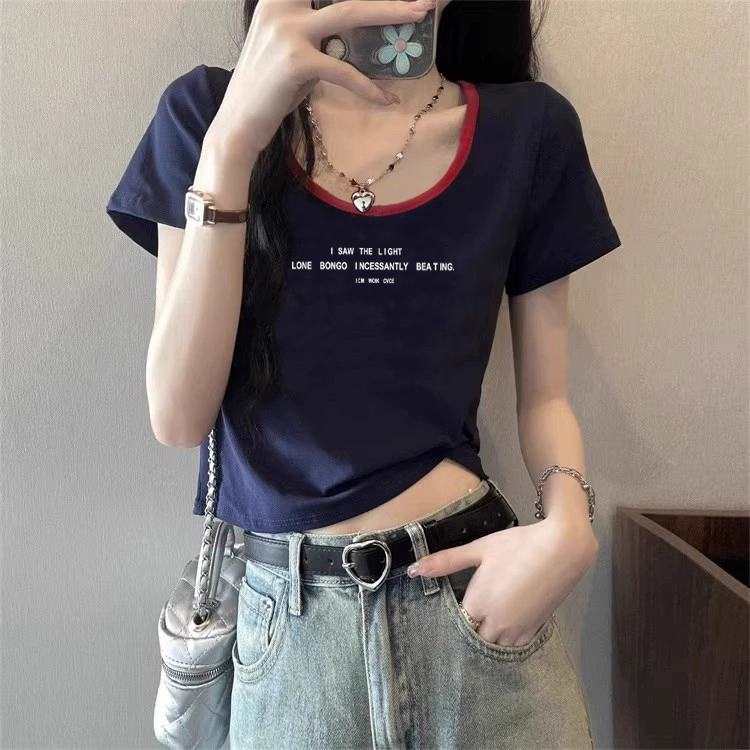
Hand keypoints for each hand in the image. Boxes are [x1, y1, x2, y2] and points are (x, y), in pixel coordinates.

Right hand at [210, 0, 436, 154]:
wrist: (238, 123)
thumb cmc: (267, 89)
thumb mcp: (286, 48)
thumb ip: (313, 31)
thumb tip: (351, 33)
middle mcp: (281, 7)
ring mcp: (288, 32)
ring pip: (349, 13)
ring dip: (390, 11)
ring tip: (420, 14)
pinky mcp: (296, 63)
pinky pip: (344, 71)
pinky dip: (368, 87)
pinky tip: (387, 99)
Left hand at [407, 516, 598, 647]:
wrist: (562, 548)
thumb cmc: (517, 545)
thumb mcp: (479, 549)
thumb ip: (446, 561)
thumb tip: (414, 569)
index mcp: (479, 604)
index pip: (457, 624)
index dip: (454, 617)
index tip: (451, 607)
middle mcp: (496, 623)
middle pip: (474, 639)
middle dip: (470, 629)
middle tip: (468, 614)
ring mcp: (517, 629)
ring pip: (494, 646)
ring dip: (487, 637)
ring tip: (484, 620)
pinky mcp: (535, 629)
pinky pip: (515, 646)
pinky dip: (507, 639)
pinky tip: (505, 624)